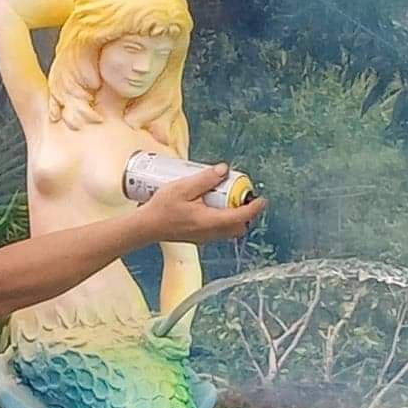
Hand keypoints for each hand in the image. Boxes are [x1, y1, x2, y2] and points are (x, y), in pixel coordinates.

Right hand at [139, 164, 265, 244]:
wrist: (146, 227)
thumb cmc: (161, 209)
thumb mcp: (183, 187)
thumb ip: (205, 178)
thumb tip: (224, 170)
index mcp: (209, 221)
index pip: (240, 217)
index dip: (254, 208)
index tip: (261, 199)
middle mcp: (209, 233)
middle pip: (238, 227)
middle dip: (246, 214)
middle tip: (243, 196)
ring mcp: (204, 238)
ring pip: (229, 231)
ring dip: (235, 217)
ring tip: (228, 199)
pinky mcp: (199, 237)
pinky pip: (219, 231)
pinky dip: (224, 220)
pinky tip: (214, 206)